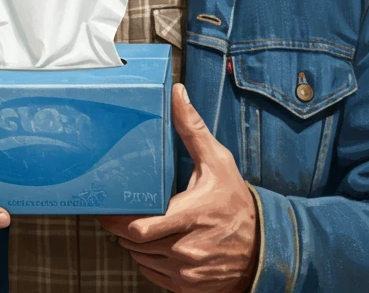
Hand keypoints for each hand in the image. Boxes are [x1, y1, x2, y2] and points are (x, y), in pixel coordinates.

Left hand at [98, 83, 259, 292]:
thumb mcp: (218, 162)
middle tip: (119, 213)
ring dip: (135, 244)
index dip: (116, 221)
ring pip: (141, 259)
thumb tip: (177, 94)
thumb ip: (193, 129)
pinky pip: (153, 274)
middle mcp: (187, 249)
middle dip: (123, 229)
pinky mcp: (187, 286)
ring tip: (142, 225)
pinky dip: (148, 260)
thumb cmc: (236, 202)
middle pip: (135, 244)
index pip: (139, 228)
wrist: (263, 247)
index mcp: (192, 216)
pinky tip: (156, 243)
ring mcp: (187, 271)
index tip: (105, 208)